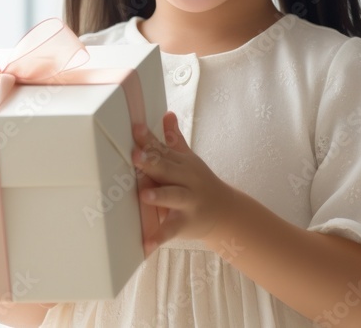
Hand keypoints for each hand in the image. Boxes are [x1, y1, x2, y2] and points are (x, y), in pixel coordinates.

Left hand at [132, 111, 232, 255]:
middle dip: (152, 163)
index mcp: (183, 162)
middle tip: (135, 157)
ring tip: (143, 196)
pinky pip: (171, 230)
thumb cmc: (199, 183)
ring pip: (173, 197)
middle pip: (168, 169)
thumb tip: (167, 113)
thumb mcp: (189, 159)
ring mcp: (188, 201)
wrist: (226, 212)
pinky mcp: (186, 223)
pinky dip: (157, 238)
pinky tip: (145, 246)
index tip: (135, 128)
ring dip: (159, 196)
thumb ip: (174, 139)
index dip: (149, 138)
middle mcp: (186, 179)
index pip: (163, 148)